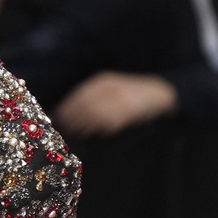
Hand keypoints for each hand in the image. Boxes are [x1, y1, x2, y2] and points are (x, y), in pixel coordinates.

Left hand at [52, 71, 177, 136]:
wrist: (159, 92)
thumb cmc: (131, 93)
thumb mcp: (112, 88)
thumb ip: (95, 97)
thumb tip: (72, 112)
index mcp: (104, 81)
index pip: (80, 95)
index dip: (68, 107)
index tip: (58, 117)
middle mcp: (110, 89)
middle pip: (84, 105)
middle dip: (72, 119)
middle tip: (63, 130)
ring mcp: (119, 100)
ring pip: (94, 115)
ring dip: (82, 126)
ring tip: (73, 135)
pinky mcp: (128, 112)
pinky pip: (108, 123)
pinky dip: (97, 130)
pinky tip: (90, 135)